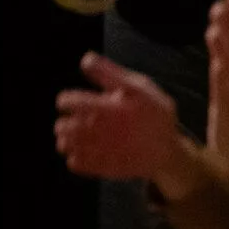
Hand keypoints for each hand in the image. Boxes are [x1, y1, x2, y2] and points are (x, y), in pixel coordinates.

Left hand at [55, 52, 180, 180]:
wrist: (168, 150)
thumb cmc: (155, 114)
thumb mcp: (141, 87)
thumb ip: (110, 73)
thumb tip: (86, 59)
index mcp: (108, 107)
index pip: (68, 102)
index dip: (68, 99)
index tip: (77, 101)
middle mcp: (100, 130)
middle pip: (61, 125)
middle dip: (67, 120)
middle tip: (81, 118)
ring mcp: (99, 151)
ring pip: (64, 144)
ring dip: (68, 138)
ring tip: (82, 134)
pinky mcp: (100, 168)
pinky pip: (73, 163)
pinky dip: (76, 156)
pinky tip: (88, 149)